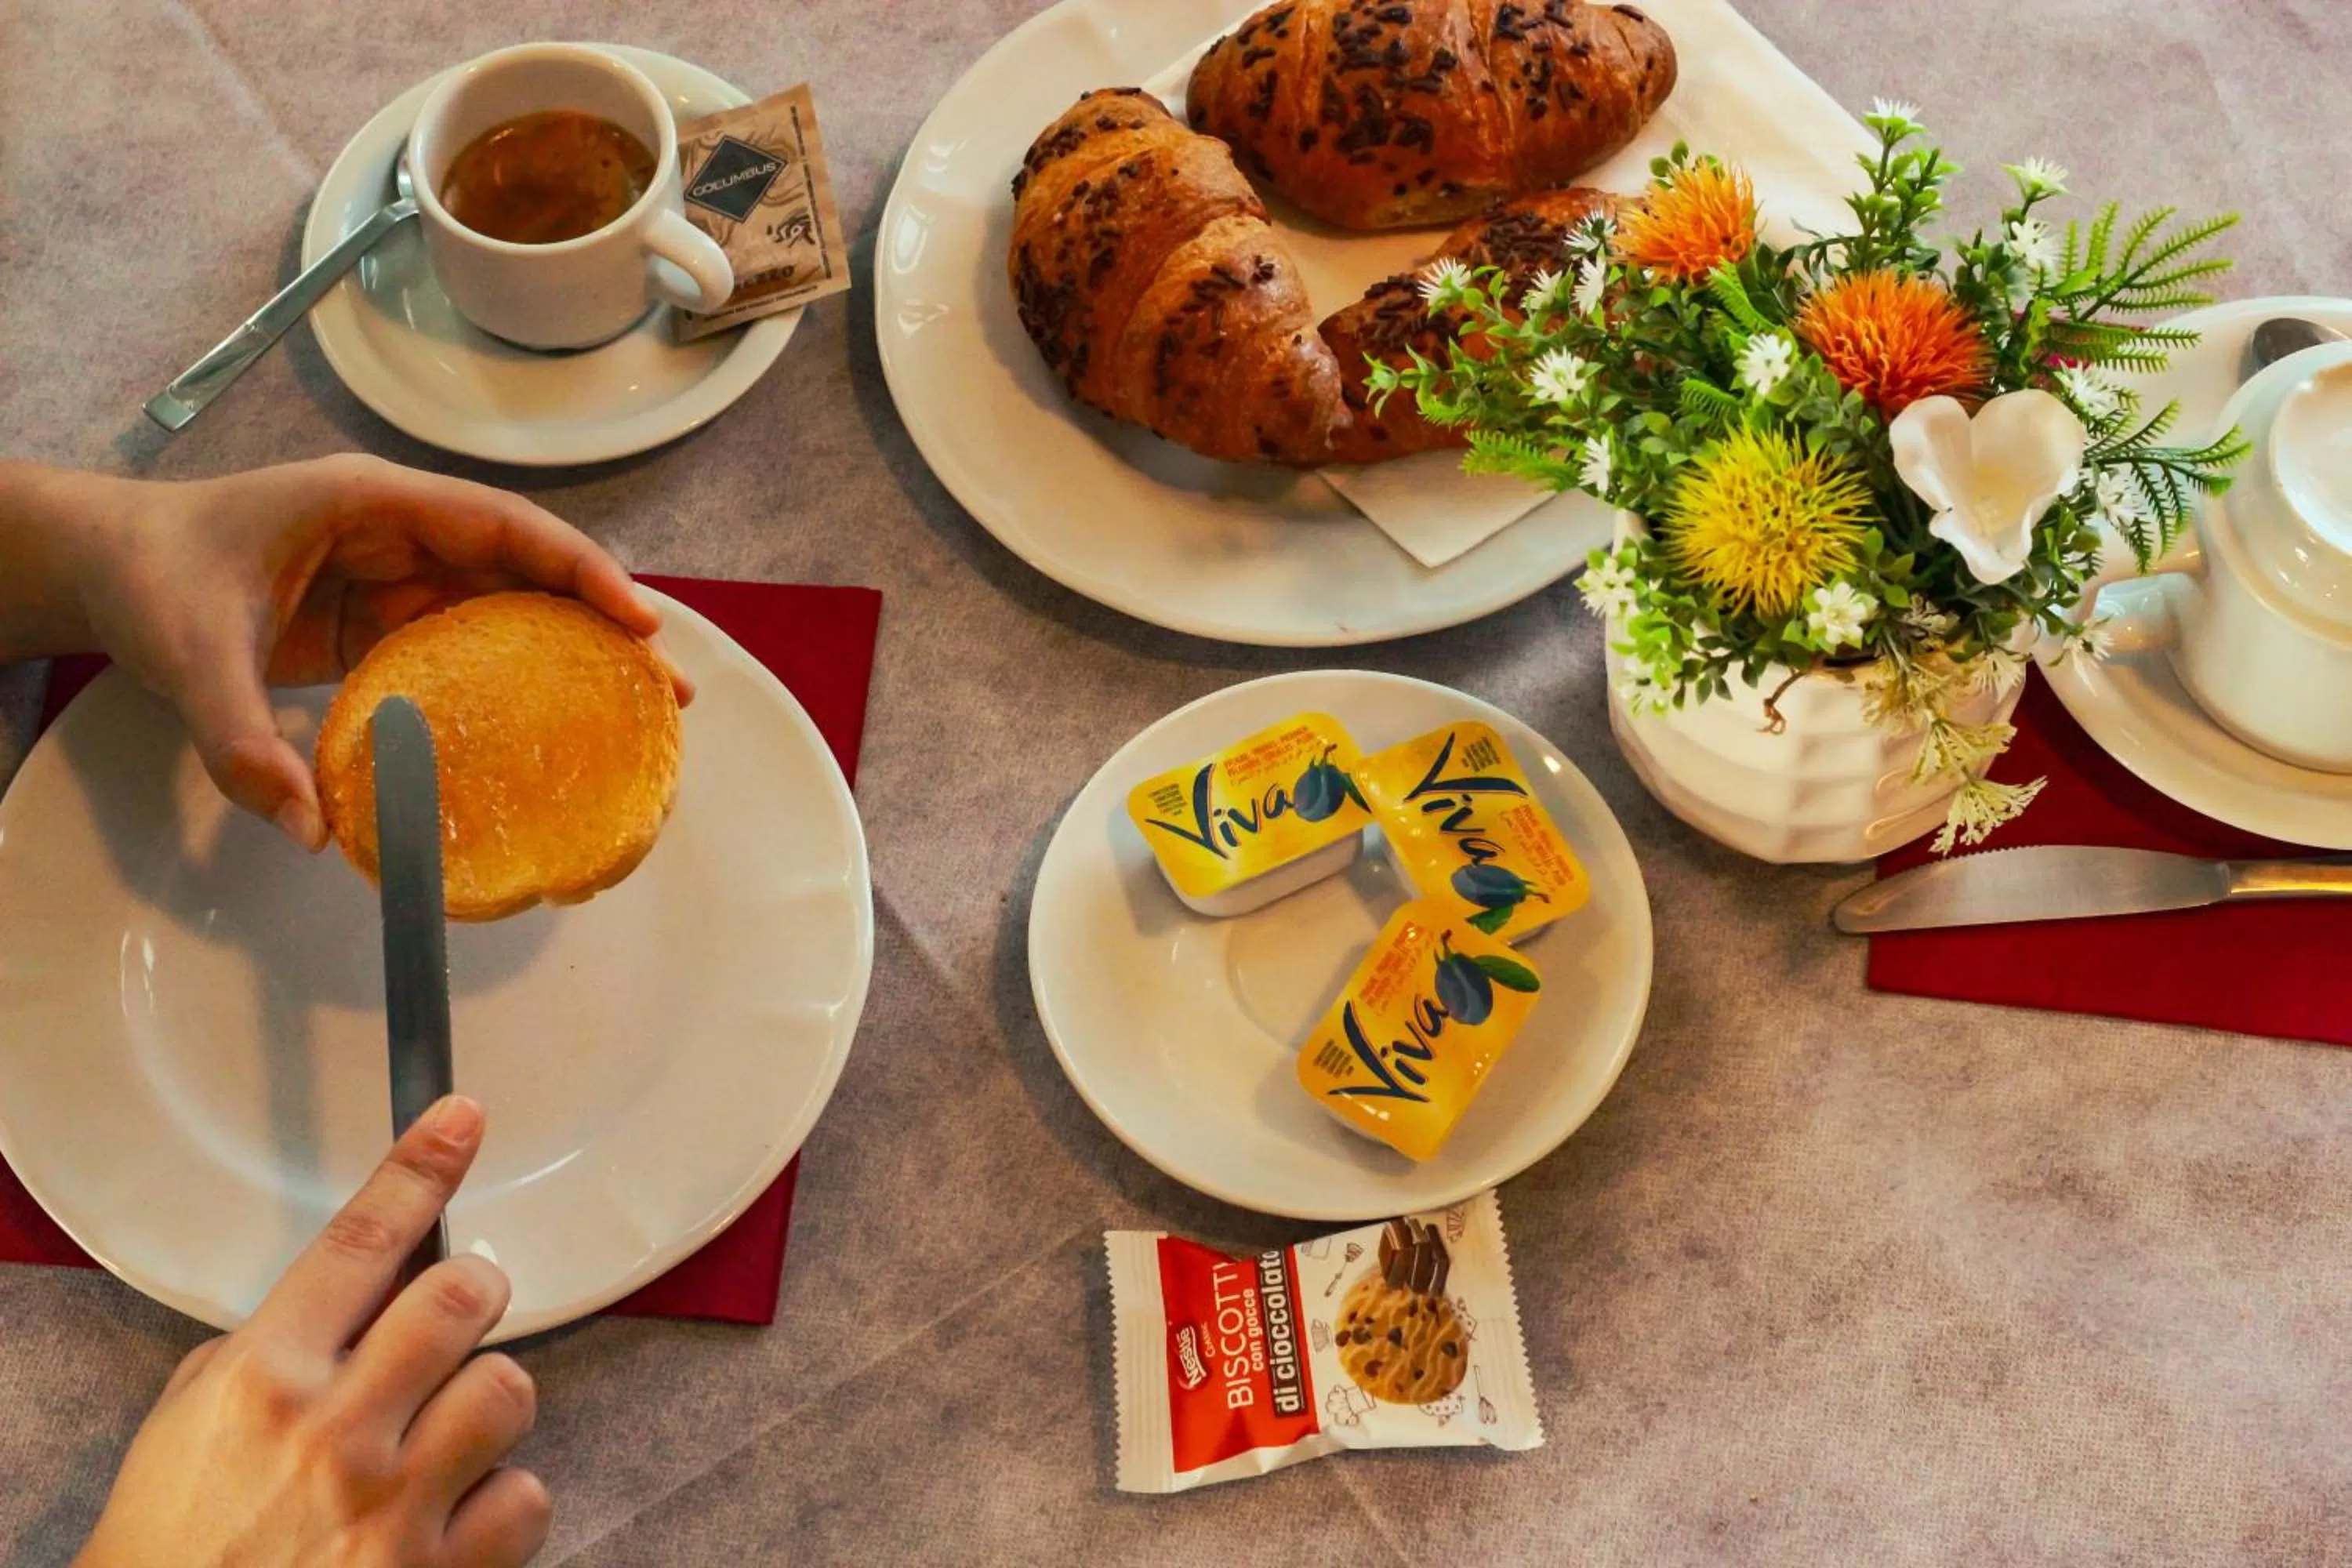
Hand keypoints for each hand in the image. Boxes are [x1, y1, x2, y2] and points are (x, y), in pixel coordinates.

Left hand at [67, 454, 690, 848]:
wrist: (105, 565)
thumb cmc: (153, 580)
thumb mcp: (192, 657)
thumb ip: (244, 744)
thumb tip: (313, 831)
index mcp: (370, 504)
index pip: (501, 526)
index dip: (577, 569)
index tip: (637, 621)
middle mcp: (400, 529)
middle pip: (528, 566)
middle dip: (603, 618)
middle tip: (669, 685)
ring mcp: (396, 573)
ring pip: (508, 603)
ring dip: (573, 651)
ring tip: (637, 710)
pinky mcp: (385, 618)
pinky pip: (468, 642)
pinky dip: (517, 678)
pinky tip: (554, 725)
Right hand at [77, 1098, 550, 1567]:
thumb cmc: (170, 1551)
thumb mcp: (185, 1428)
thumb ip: (266, 1353)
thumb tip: (346, 1303)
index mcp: (262, 1380)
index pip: (360, 1241)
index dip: (421, 1167)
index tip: (460, 1119)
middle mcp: (333, 1433)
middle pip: (462, 1297)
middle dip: (473, 1293)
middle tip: (459, 1315)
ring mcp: (391, 1506)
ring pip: (509, 1388)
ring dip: (487, 1403)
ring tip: (444, 1436)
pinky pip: (528, 1495)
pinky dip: (503, 1502)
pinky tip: (455, 1514)